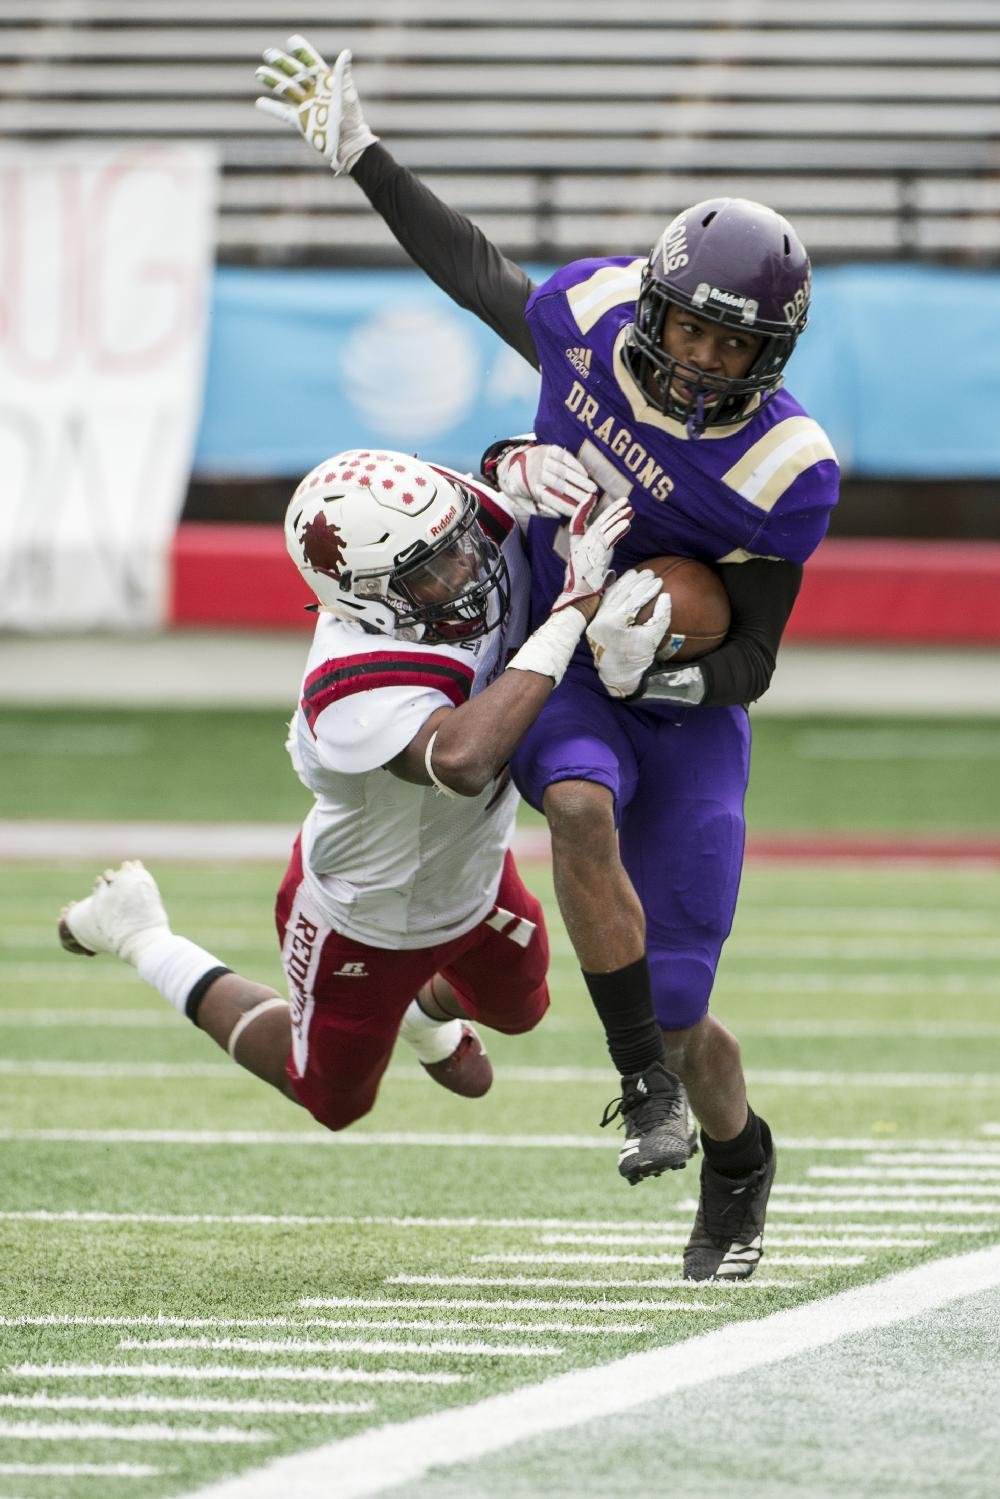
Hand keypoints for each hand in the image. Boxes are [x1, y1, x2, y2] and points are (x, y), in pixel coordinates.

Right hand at [254, 38, 377, 173]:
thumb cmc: (350, 119)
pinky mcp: (301, 121)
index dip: (302, 53)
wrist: (347, 144)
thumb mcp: (345, 94)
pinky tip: (259, 102)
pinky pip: (283, 112)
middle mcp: (315, 92)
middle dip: (282, 63)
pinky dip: (271, 108)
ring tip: (259, 72)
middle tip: (268, 53)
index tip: (291, 41)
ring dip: (273, 81)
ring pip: (286, 90)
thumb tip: (346, 52)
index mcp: (326, 83)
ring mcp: (307, 106)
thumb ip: (343, 73)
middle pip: (295, 74)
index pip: (311, 64)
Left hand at [495, 443, 595, 519]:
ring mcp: (542, 459)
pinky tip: (585, 474)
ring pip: (563, 471)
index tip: (578, 512)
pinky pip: (564, 456)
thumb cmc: (523, 488)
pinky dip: (575, 465)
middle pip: (558, 485)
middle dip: (576, 493)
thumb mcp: (525, 503)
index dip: (564, 506)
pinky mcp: (548, 449)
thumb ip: (540, 511)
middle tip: (590, 500)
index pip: (550, 499)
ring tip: (592, 489)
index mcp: (530, 488)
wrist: (510, 463)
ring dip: (579, 480)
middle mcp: (536, 472)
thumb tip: (557, 514)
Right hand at [552, 496, 632, 613]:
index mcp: (578, 547)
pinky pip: (608, 539)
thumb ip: (602, 571)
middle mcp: (580, 545)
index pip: (578, 522)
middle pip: (597, 522)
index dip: (584, 508)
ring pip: (603, 527)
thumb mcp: (594, 576)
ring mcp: (586, 549)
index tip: (592, 497)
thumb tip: (611, 573)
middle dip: (611, 510)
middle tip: (624, 500)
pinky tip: (627, 524)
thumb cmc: (585, 590)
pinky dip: (617, 530)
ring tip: (629, 508)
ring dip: (617, 517)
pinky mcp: (594, 555)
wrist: (579, 599)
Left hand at [586, 570, 671, 697]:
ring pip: (611, 596)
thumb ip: (660, 617)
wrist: (618, 675)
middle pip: (621, 594)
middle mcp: (601, 619)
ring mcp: (596, 620)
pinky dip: (614, 591)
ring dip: (624, 583)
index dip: (647, 589)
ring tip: (637, 573)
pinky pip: (605, 602)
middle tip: (650, 572)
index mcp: (613, 623)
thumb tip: (666, 597)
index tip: (659, 580)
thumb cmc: (636, 659)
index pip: (632, 600)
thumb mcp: (652, 639)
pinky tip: (623, 582)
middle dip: (637, 582)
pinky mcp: (594, 622)